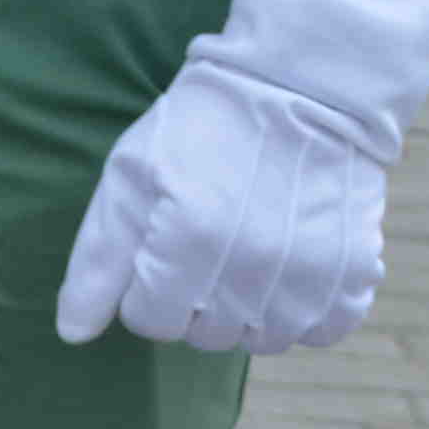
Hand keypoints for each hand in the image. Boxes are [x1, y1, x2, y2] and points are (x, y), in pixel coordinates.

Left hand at [57, 59, 384, 352]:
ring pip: (262, 340)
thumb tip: (72, 334)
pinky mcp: (356, 274)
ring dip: (246, 310)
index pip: (150, 321)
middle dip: (191, 300)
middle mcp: (254, 270)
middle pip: (205, 336)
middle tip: (201, 242)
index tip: (157, 247)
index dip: (144, 288)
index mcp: (190, 243)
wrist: (300, 88)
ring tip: (244, 250)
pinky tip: (288, 263)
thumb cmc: (200, 130)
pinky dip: (301, 310)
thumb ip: (97, 261)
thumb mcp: (129, 177)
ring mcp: (311, 276)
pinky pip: (321, 332)